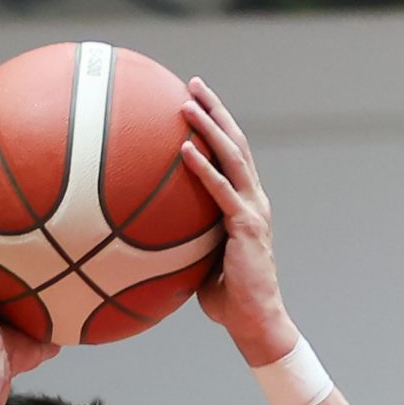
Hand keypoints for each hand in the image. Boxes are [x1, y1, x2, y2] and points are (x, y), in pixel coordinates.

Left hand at [180, 79, 296, 365]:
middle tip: (193, 83)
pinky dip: (204, 169)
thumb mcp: (200, 262)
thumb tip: (148, 236)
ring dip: (210, 127)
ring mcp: (253, 211)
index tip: (196, 100)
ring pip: (233, 157)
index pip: (232, 155)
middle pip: (235, 143)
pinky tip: (184, 151)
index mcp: (246, 204)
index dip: (217, 125)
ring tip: (188, 104)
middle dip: (215, 110)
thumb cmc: (226, 299)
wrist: (255, 321)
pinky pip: (221, 191)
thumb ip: (185, 239)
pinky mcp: (247, 227)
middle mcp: (254, 200)